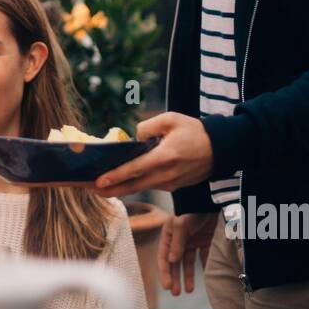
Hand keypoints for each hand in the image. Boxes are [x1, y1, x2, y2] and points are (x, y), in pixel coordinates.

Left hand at [93, 112, 213, 196]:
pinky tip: (120, 182)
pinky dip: (134, 185)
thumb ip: (148, 126)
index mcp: (165, 157)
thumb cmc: (195, 130)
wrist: (221, 149)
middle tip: (88, 189)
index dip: (115, 176)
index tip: (98, 182)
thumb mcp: (171, 119)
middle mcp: (166, 174)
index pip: (135, 169)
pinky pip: (149, 186)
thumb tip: (133, 138)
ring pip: (140, 188)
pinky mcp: (173, 187)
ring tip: (98, 187)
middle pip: (133, 186)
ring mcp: (170, 183)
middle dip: (109, 189)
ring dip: (119, 188)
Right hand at [158, 213, 217, 295]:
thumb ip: (177, 243)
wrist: (211, 200)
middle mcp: (178, 240)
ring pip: (187, 263)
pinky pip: (202, 259)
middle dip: (174, 278)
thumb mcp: (182, 224)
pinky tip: (202, 280)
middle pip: (174, 263)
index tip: (168, 286)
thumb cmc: (192, 210)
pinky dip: (201, 269)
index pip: (164, 257)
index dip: (165, 272)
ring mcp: (191, 242)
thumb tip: (172, 261)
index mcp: (168, 235)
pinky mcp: (204, 242)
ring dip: (186, 277)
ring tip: (187, 291)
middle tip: (176, 293)